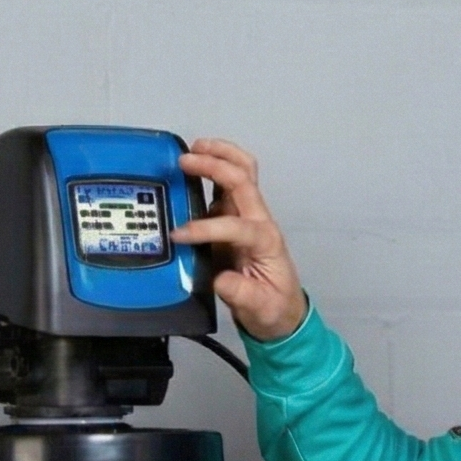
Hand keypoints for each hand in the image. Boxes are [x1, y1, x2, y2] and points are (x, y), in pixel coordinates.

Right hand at [171, 138, 308, 341]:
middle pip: (244, 180)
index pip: (236, 225)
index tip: (178, 236)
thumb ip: (241, 293)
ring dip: (220, 155)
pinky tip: (194, 166)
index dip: (206, 228)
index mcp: (266, 241)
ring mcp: (249, 217)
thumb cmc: (272, 308)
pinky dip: (213, 170)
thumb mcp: (259, 308)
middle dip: (216, 165)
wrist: (281, 312)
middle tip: (186, 159)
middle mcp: (259, 221)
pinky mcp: (237, 219)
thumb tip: (220, 279)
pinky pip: (227, 187)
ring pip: (242, 173)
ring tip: (193, 148)